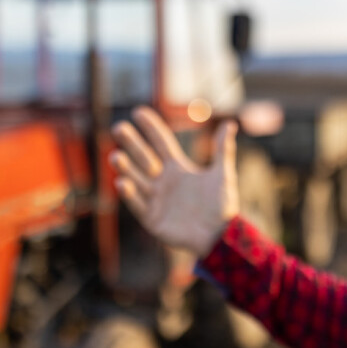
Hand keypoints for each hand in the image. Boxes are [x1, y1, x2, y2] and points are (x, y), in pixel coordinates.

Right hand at [110, 106, 238, 257]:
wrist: (221, 236)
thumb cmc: (223, 205)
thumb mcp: (222, 174)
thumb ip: (222, 149)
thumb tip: (230, 123)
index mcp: (178, 168)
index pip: (161, 143)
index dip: (151, 128)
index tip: (138, 111)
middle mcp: (164, 181)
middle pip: (143, 157)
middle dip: (131, 143)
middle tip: (119, 128)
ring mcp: (156, 199)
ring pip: (136, 179)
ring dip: (125, 168)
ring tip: (116, 156)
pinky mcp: (152, 218)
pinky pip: (138, 204)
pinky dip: (130, 194)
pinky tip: (123, 182)